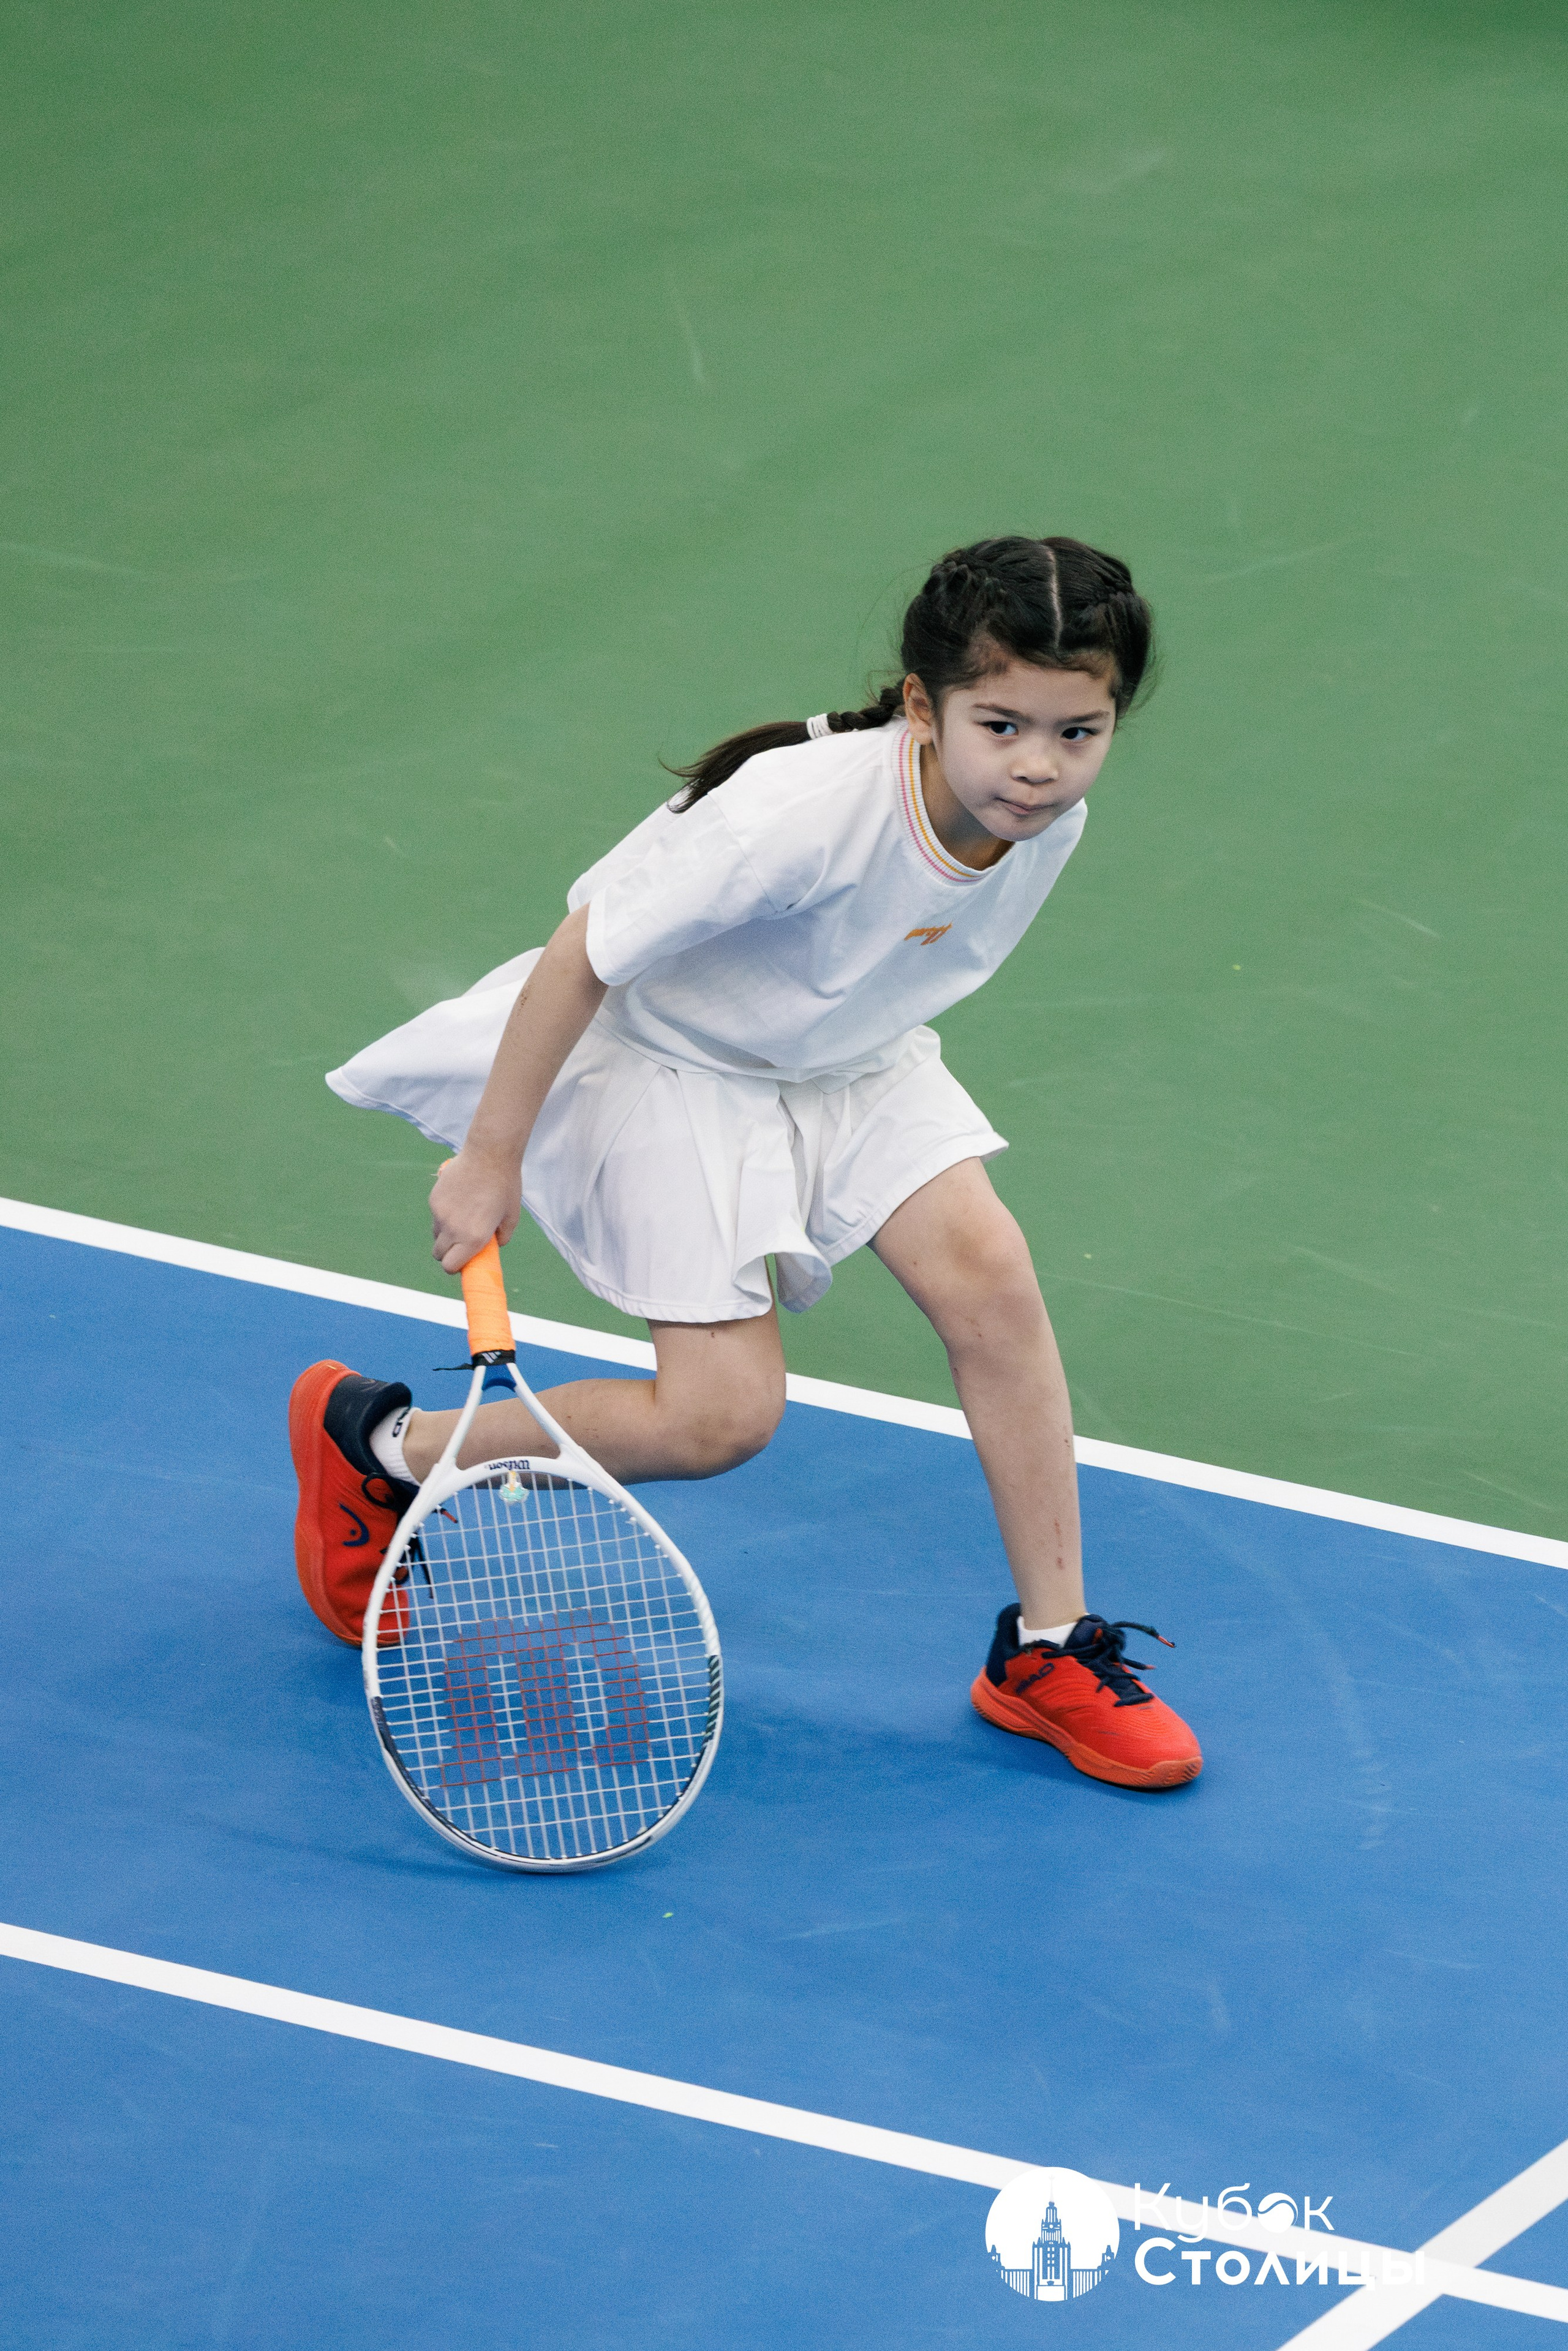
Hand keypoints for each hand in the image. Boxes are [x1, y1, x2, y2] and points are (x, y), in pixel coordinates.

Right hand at [430, 1150, 521, 1275]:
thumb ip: (502, 1237)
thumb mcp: (512, 1217)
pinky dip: (444, 1214)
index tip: (463, 1260)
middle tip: (461, 1242)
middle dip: (448, 1252)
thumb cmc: (505, 1186)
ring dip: (445, 1233)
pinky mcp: (434, 1199)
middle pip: (438, 1254)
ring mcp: (440, 1214)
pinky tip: (459, 1198)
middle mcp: (453, 1229)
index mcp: (473, 1238)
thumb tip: (494, 1245)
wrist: (489, 1155)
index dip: (455, 1266)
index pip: (450, 1266)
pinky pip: (435, 1215)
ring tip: (463, 1217)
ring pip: (436, 1234)